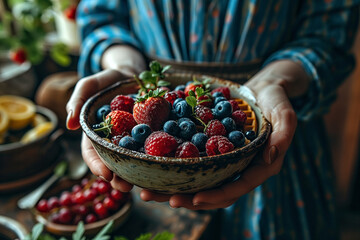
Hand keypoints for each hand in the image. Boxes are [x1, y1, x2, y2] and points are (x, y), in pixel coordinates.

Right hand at [66, 45, 145, 189]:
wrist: (133, 73)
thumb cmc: (108, 80)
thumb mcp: (90, 85)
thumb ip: (77, 100)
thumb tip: (68, 124)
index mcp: (96, 134)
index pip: (93, 153)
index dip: (97, 165)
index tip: (105, 174)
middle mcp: (114, 141)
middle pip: (114, 163)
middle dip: (118, 178)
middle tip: (125, 186)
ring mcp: (133, 140)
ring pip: (133, 161)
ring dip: (137, 174)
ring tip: (144, 185)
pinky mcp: (151, 135)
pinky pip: (153, 148)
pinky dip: (155, 159)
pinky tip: (162, 165)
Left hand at [140, 60, 308, 209]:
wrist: (262, 89)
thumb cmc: (275, 100)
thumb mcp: (285, 113)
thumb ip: (283, 135)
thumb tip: (270, 158)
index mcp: (259, 167)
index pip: (237, 188)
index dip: (217, 195)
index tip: (194, 198)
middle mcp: (240, 168)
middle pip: (214, 191)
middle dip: (188, 199)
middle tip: (162, 198)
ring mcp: (226, 161)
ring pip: (201, 181)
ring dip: (175, 189)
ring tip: (148, 191)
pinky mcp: (214, 151)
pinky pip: (195, 164)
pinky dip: (176, 169)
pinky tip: (155, 168)